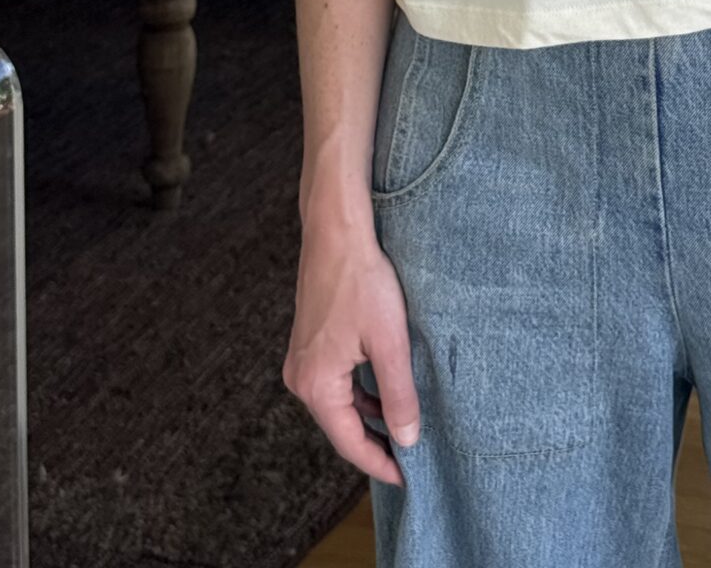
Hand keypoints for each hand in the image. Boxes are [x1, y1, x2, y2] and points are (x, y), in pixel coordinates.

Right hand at [283, 221, 421, 488]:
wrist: (336, 232)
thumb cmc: (361, 281)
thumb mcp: (389, 342)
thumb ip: (398, 395)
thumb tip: (408, 438)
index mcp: (316, 386)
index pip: (349, 443)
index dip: (379, 463)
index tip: (407, 477)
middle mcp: (301, 379)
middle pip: (341, 427)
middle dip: (374, 443)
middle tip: (409, 456)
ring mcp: (301, 360)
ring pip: (338, 405)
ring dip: (368, 418)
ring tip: (401, 428)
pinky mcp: (309, 344)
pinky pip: (335, 383)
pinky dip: (359, 394)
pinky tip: (382, 392)